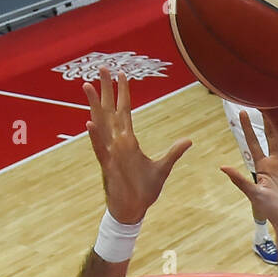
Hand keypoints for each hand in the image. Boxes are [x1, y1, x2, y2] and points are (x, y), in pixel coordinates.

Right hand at [83, 72, 190, 223]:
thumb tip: (188, 140)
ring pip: (100, 124)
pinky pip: (99, 149)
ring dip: (95, 106)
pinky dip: (94, 137)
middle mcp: (117, 143)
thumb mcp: (163, 168)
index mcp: (129, 141)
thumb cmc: (144, 190)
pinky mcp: (107, 166)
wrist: (133, 209)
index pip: (125, 111)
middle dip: (107, 89)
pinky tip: (89, 123)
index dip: (123, 92)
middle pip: (110, 110)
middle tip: (102, 67)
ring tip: (88, 85)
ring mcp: (110, 153)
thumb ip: (174, 153)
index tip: (121, 74)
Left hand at [221, 111, 277, 229]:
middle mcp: (276, 162)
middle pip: (271, 135)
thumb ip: (240, 180)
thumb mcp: (254, 194)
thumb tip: (223, 167)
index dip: (248, 128)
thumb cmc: (273, 211)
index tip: (242, 112)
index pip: (253, 142)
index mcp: (263, 167)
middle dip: (268, 118)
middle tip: (264, 99)